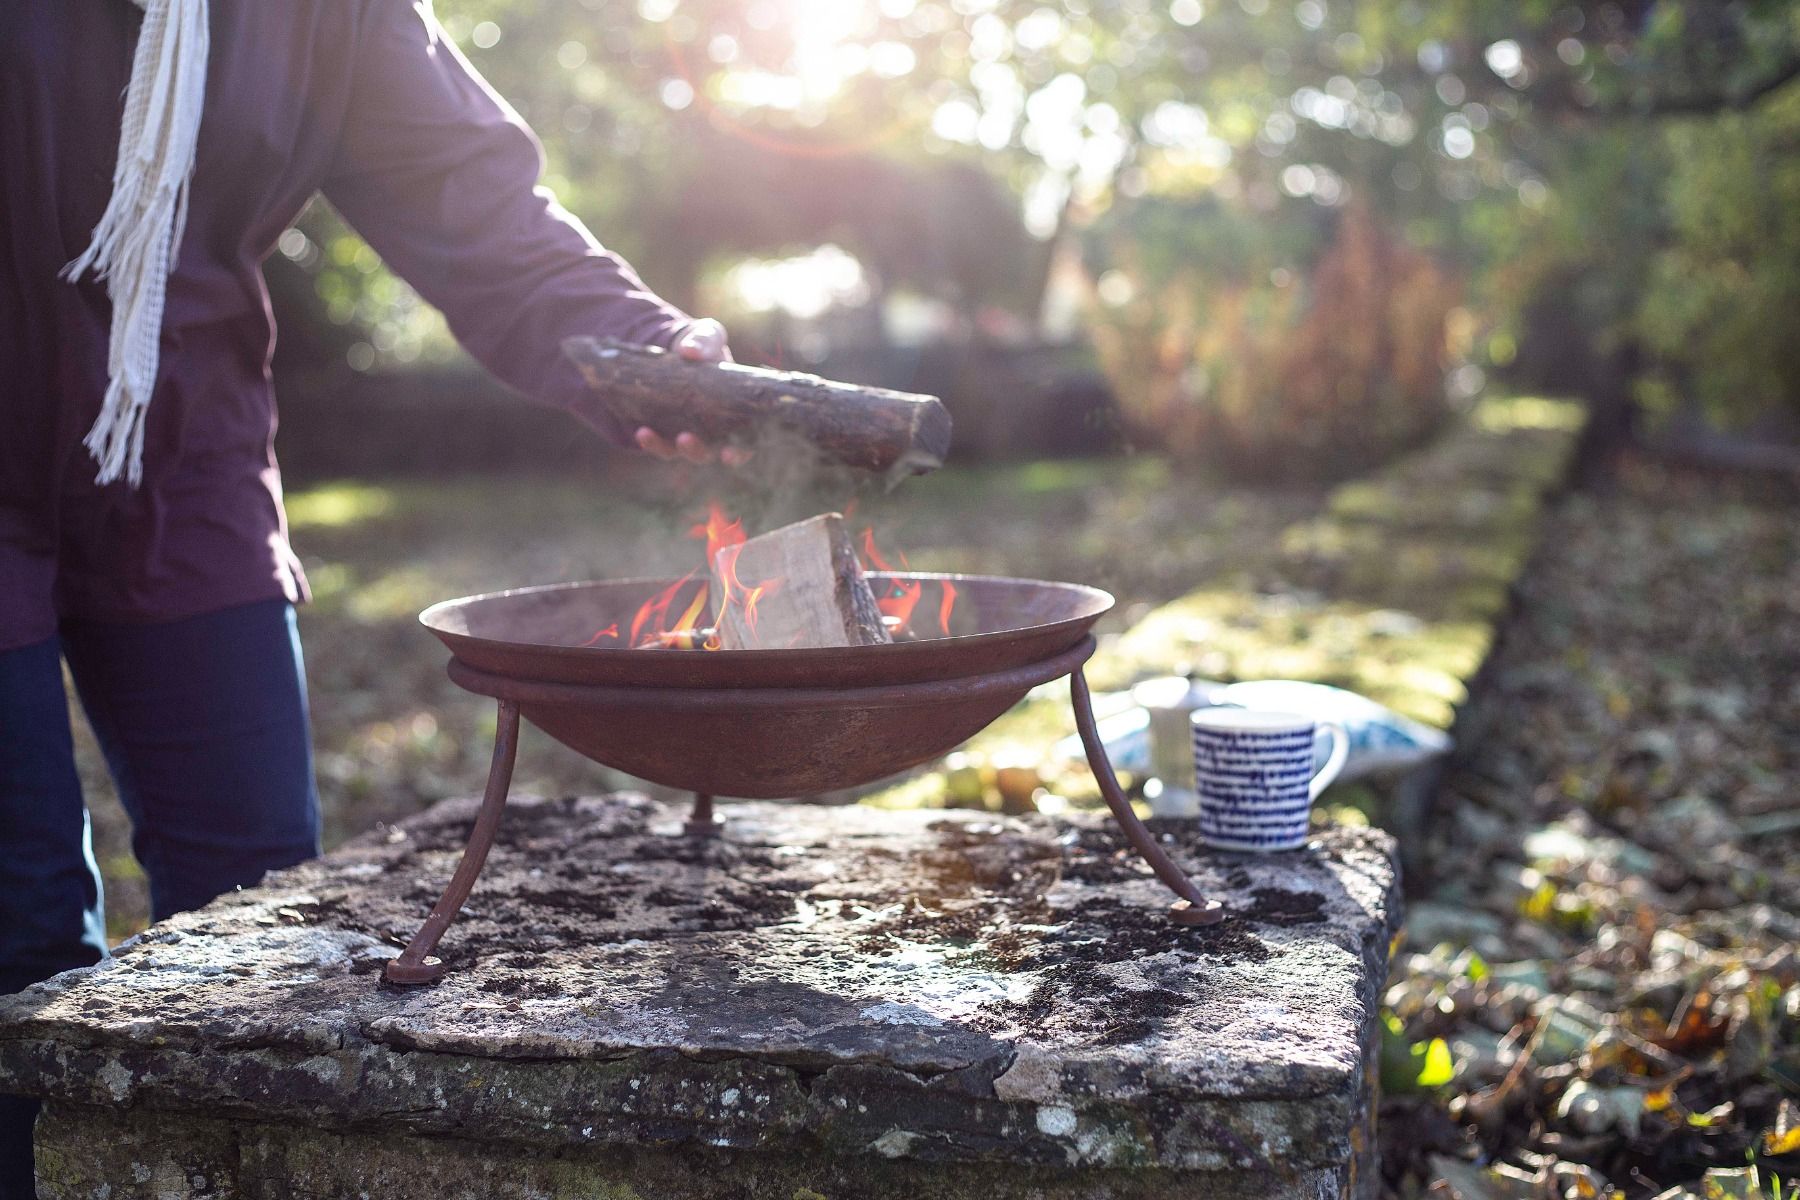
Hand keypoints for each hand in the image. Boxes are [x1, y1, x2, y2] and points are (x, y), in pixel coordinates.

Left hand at [633, 319, 752, 465]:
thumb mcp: (708, 336)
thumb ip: (705, 340)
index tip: (730, 453)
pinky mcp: (667, 432)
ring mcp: (690, 434)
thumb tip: (689, 351)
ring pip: (681, 452)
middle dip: (697, 451)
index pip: (745, 443)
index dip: (740, 453)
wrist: (676, 351)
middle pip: (710, 453)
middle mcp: (715, 431)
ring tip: (647, 434)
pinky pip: (660, 444)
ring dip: (666, 447)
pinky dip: (650, 441)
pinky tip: (640, 432)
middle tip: (686, 440)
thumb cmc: (705, 346)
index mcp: (737, 413)